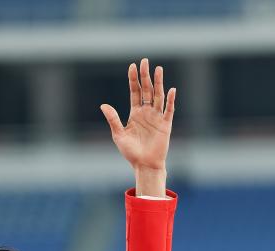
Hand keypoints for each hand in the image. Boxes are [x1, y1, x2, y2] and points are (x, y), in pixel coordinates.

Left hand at [100, 58, 175, 196]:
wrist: (144, 165)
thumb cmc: (131, 152)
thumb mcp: (119, 135)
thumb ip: (113, 119)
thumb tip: (103, 105)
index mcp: (135, 113)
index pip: (135, 92)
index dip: (133, 79)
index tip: (132, 66)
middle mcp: (147, 112)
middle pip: (147, 90)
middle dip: (145, 76)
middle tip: (145, 61)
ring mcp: (157, 118)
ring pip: (158, 96)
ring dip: (158, 83)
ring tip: (158, 69)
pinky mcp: (165, 125)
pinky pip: (169, 110)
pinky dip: (170, 101)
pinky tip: (171, 90)